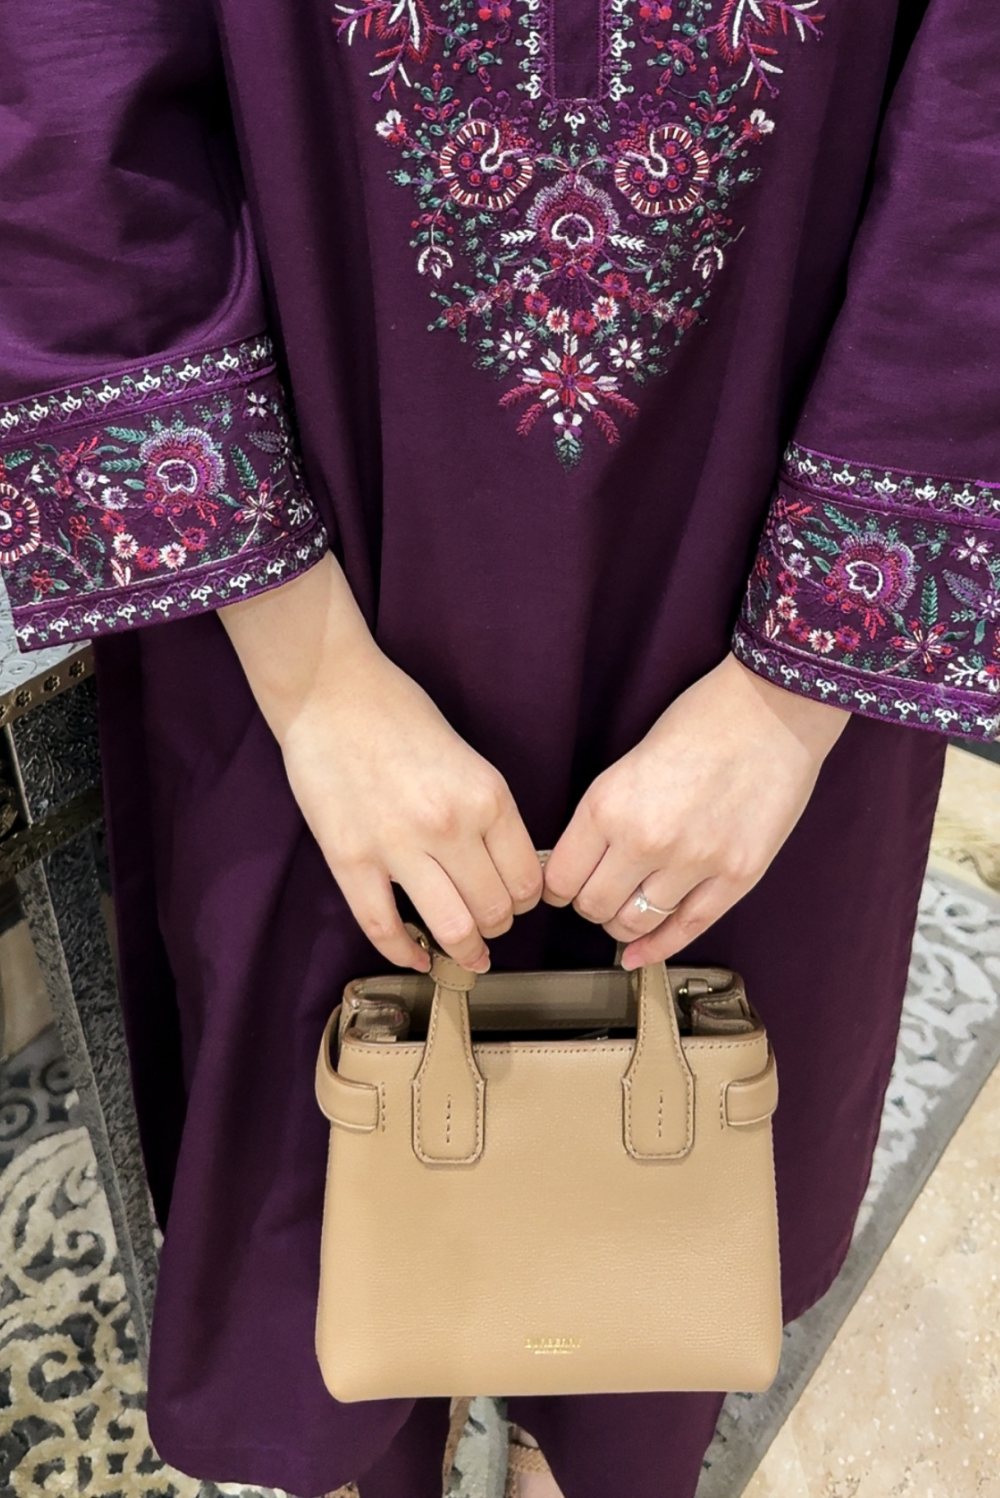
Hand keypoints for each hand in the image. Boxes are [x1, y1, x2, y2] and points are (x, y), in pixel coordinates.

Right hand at [220, 554, 541, 971]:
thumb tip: (505, 866)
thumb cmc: (399, 715)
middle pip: (494, 910)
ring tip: (466, 954)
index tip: (516, 902)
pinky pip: (383, 926)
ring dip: (464, 950)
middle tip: (490, 928)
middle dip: (497, 927)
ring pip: (450, 928)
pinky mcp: (350, 859)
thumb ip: (488, 812)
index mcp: (487, 797)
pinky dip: (404, 953)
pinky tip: (416, 958)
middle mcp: (450, 826)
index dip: (525, 901)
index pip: (527, 879)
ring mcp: (397, 846)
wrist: (330, 693)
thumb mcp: (468, 758)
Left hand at [543, 654, 848, 968]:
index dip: (559, 886)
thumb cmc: (700, 723)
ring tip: (628, 907)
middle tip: (601, 891)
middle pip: (593, 907)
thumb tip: (578, 864)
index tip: (566, 885)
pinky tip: (641, 953)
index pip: (561, 878)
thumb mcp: (626, 764)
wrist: (773, 709)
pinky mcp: (736, 876)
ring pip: (634, 924)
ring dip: (624, 922)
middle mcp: (645, 839)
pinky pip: (687, 929)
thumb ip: (603, 816)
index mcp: (608, 805)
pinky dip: (657, 947)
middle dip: (590, 904)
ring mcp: (694, 863)